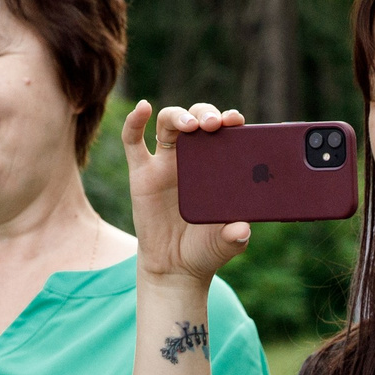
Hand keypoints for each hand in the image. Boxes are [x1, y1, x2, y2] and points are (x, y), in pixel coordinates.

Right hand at [122, 101, 253, 290]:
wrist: (175, 266)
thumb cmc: (205, 249)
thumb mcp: (225, 244)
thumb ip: (235, 236)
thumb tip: (241, 229)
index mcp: (219, 166)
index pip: (225, 133)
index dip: (230, 121)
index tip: (238, 121)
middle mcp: (193, 158)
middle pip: (197, 119)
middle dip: (206, 114)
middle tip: (215, 125)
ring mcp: (166, 163)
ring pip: (169, 123)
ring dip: (180, 116)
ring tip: (191, 126)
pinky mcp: (141, 173)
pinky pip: (133, 141)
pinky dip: (135, 121)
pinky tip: (143, 108)